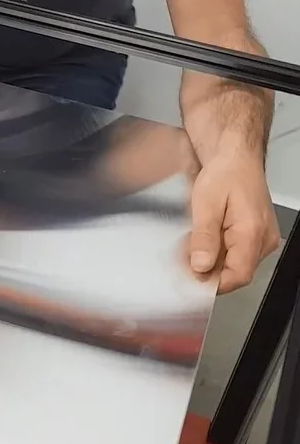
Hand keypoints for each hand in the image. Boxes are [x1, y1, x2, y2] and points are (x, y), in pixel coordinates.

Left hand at [189, 151, 279, 293]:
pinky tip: (199, 243)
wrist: (236, 160)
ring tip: (187, 247)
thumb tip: (201, 266)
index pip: (238, 276)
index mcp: (253, 233)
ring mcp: (260, 240)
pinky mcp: (253, 238)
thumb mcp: (206, 205)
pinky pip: (234, 255)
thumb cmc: (224, 176)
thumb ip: (204, 237)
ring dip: (208, 261)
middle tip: (180, 260)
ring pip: (232, 265)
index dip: (212, 284)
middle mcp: (263, 241)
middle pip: (233, 272)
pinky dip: (214, 253)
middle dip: (205, 271)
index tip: (188, 281)